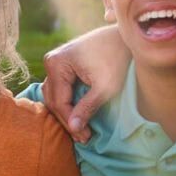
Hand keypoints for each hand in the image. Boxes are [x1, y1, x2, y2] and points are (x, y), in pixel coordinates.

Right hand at [41, 25, 128, 142]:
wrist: (124, 38)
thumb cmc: (117, 59)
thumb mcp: (105, 87)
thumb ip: (87, 107)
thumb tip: (73, 129)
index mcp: (57, 64)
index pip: (59, 101)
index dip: (71, 122)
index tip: (84, 137)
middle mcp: (51, 61)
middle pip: (53, 99)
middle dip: (68, 120)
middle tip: (83, 137)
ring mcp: (55, 61)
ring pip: (54, 95)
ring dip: (67, 113)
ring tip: (82, 130)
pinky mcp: (62, 64)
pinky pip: (60, 88)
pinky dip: (68, 102)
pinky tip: (79, 115)